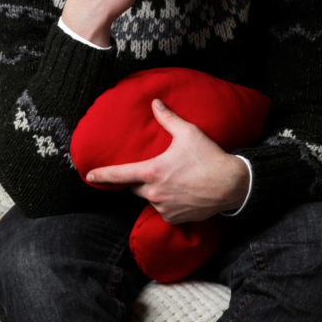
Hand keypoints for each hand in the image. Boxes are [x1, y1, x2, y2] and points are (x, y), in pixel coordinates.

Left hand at [84, 99, 249, 222]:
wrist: (232, 185)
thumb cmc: (209, 157)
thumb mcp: (188, 133)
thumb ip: (167, 118)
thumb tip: (155, 103)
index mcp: (152, 172)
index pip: (119, 175)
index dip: (102, 175)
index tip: (89, 176)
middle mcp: (154, 193)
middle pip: (135, 187)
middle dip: (142, 179)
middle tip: (160, 170)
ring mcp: (163, 208)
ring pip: (150, 199)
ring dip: (156, 192)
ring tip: (176, 181)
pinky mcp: (174, 218)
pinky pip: (163, 210)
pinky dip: (168, 203)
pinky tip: (182, 194)